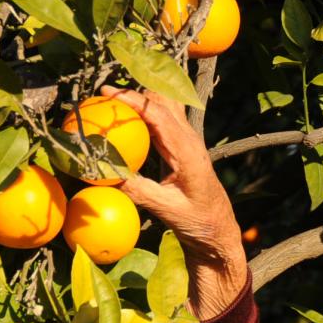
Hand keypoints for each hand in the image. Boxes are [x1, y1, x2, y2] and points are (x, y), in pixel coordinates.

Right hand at [100, 85, 248, 319]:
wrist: (218, 229)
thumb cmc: (198, 221)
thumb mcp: (167, 210)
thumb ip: (139, 191)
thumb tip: (107, 175)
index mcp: (189, 152)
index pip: (160, 115)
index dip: (135, 100)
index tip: (108, 93)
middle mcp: (191, 141)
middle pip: (164, 101)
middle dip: (135, 92)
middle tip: (104, 95)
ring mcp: (188, 141)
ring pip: (164, 107)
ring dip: (140, 100)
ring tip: (110, 102)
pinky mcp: (182, 146)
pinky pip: (161, 121)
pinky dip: (143, 114)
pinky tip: (124, 119)